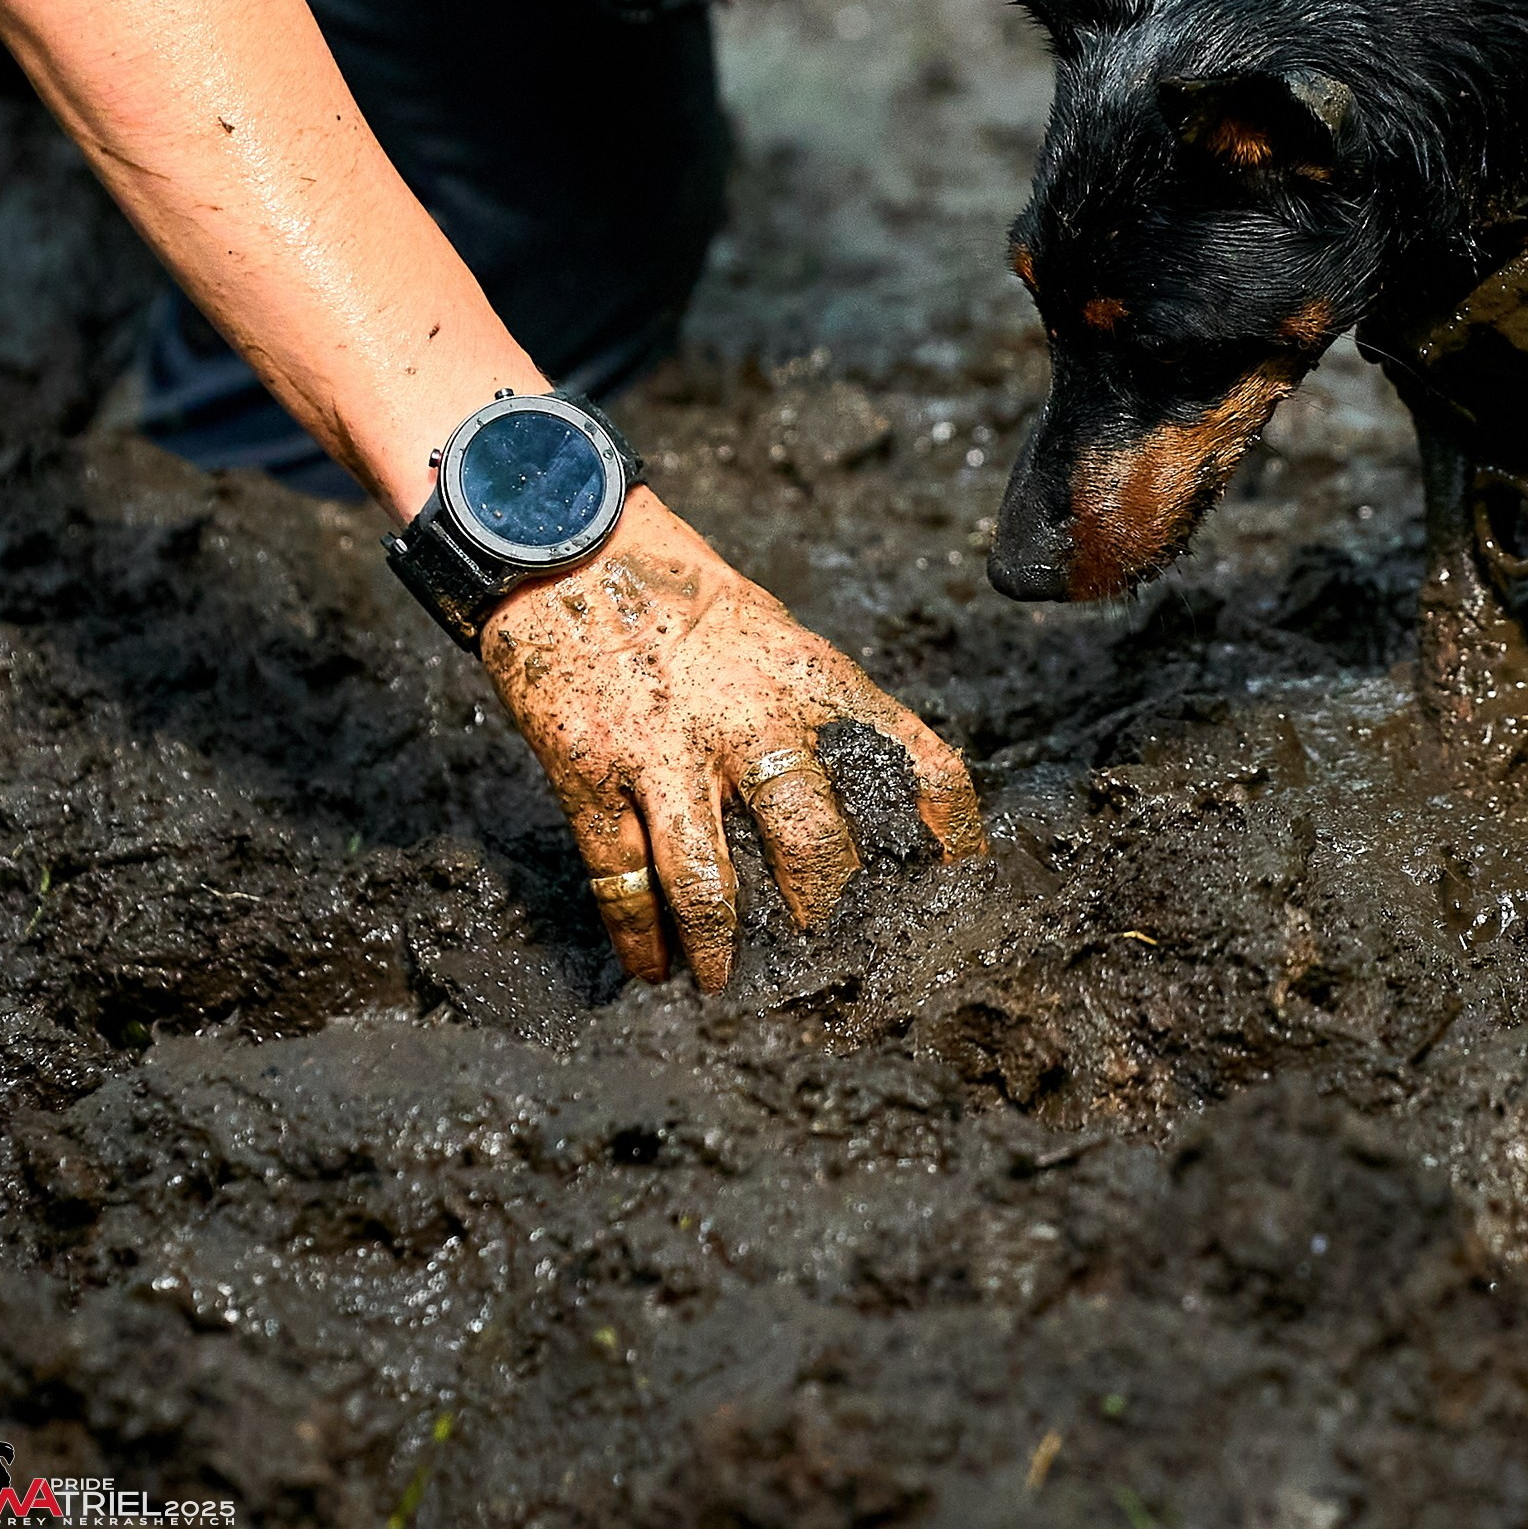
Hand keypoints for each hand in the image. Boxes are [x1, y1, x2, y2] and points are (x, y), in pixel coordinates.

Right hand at [478, 488, 987, 990]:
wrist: (568, 545)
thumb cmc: (685, 599)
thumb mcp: (777, 638)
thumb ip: (817, 712)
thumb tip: (866, 800)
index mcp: (811, 678)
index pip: (911, 760)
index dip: (948, 832)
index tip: (959, 882)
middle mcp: (748, 717)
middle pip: (814, 844)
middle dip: (828, 915)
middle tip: (831, 955)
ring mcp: (665, 749)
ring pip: (708, 881)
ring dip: (718, 947)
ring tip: (719, 983)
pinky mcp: (589, 769)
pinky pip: (620, 874)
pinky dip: (636, 932)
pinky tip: (647, 964)